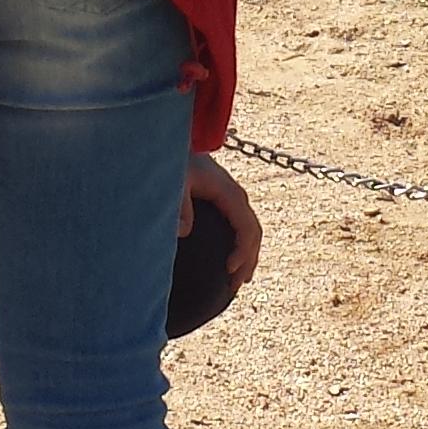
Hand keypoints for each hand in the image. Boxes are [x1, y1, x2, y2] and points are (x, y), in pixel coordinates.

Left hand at [180, 152, 263, 287]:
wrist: (173, 141)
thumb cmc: (174, 159)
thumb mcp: (175, 180)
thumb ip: (179, 205)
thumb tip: (182, 232)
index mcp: (229, 193)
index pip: (247, 228)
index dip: (243, 252)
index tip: (229, 270)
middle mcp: (235, 196)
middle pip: (253, 233)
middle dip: (248, 261)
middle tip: (234, 286)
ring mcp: (231, 198)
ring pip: (249, 231)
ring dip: (247, 257)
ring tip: (235, 282)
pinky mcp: (222, 200)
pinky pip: (239, 226)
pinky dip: (239, 247)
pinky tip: (228, 262)